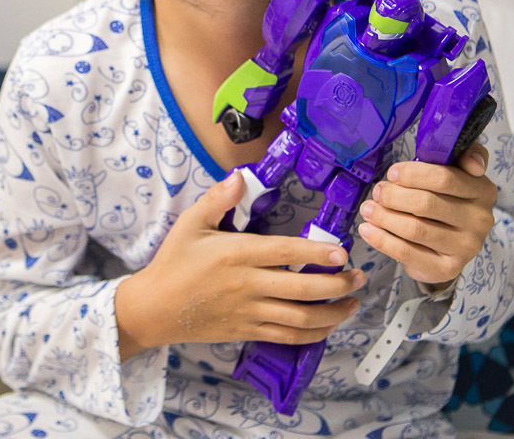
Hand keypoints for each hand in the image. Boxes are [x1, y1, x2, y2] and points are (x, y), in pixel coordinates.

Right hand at [115, 172, 364, 361]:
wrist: (155, 308)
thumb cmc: (173, 263)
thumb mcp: (190, 224)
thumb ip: (217, 199)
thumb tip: (239, 177)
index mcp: (237, 254)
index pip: (286, 252)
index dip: (317, 253)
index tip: (342, 252)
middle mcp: (247, 285)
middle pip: (303, 288)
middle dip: (338, 284)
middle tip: (359, 276)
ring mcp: (249, 311)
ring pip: (301, 318)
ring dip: (333, 312)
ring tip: (353, 302)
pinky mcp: (247, 330)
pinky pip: (287, 336)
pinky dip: (313, 334)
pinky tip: (327, 325)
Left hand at [356, 143, 496, 286]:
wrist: (448, 244)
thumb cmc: (445, 200)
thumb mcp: (456, 172)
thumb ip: (461, 155)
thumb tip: (473, 162)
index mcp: (483, 190)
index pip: (444, 178)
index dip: (412, 174)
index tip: (392, 173)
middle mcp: (480, 220)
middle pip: (426, 203)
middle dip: (393, 196)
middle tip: (377, 192)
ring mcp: (466, 247)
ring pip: (415, 228)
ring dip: (384, 217)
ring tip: (368, 209)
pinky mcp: (448, 269)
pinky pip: (408, 253)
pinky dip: (382, 240)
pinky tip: (367, 229)